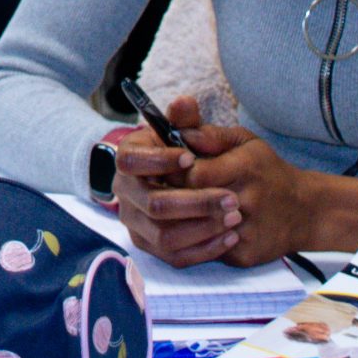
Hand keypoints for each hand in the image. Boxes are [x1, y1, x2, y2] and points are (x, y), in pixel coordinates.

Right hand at [113, 96, 240, 267]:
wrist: (182, 184)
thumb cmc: (182, 155)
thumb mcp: (183, 134)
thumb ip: (185, 120)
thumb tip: (186, 101)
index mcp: (126, 159)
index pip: (132, 161)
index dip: (160, 162)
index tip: (192, 159)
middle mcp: (124, 193)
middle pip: (154, 204)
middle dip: (196, 202)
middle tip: (232, 198)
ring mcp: (135, 223)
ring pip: (164, 236)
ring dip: (203, 228)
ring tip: (233, 218)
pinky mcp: (150, 247)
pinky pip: (175, 256)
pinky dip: (204, 250)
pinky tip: (229, 237)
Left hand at [177, 122, 327, 268]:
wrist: (305, 211)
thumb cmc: (267, 170)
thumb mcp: (245, 142)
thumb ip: (211, 135)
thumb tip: (181, 133)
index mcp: (244, 168)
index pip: (194, 174)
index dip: (175, 172)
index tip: (167, 169)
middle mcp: (247, 201)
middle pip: (193, 203)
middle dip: (173, 196)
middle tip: (162, 190)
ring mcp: (246, 231)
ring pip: (196, 231)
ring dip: (181, 221)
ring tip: (173, 210)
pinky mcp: (245, 255)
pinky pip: (208, 250)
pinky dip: (197, 240)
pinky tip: (194, 230)